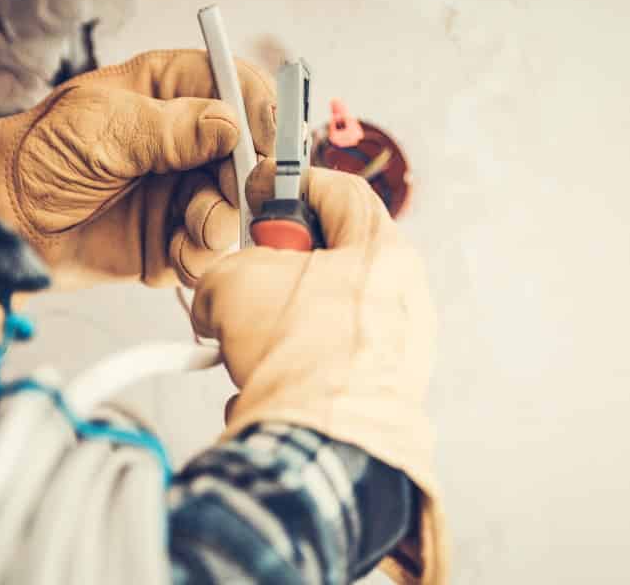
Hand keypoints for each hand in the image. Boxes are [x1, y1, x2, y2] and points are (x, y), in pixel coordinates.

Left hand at [0, 50, 275, 288]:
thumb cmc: (38, 154)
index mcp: (171, 94)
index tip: (263, 140)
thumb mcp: (100, 128)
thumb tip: (230, 126)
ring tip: (187, 229)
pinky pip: (208, 252)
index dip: (259, 112)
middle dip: (244, 181)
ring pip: (234, 209)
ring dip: (217, 223)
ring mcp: (184, 192)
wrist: (6, 221)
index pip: (237, 88)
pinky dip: (197, 257)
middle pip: (249, 156)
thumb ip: (168, 130)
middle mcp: (187, 143)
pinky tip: (171, 252)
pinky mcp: (175, 239)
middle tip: (229, 196)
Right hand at [192, 162, 445, 584]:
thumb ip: (228, 266)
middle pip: (338, 255)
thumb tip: (224, 290)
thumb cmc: (300, 359)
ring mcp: (404, 348)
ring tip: (256, 341)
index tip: (267, 193)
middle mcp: (405, 297)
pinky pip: (337, 360)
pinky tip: (272, 381)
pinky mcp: (390, 392)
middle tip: (251, 277)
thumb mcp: (234, 283)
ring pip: (333, 313)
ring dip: (287, 320)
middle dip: (283, 265)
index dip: (293, 183)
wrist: (323, 447)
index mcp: (383, 252)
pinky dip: (302, 365)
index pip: (341, 189)